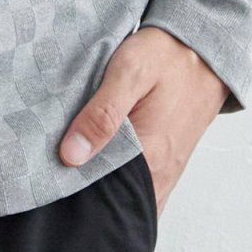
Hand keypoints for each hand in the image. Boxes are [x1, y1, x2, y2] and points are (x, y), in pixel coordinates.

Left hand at [56, 27, 229, 215]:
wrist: (205, 51)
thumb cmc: (166, 57)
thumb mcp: (129, 72)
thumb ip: (102, 114)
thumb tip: (71, 155)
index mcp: (150, 157)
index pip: (100, 194)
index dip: (70, 185)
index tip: (46, 171)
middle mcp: (160, 175)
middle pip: (112, 200)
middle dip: (82, 190)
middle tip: (55, 165)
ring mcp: (165, 174)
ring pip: (125, 195)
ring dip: (99, 183)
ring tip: (73, 160)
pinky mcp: (166, 166)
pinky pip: (138, 187)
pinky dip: (117, 180)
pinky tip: (99, 158)